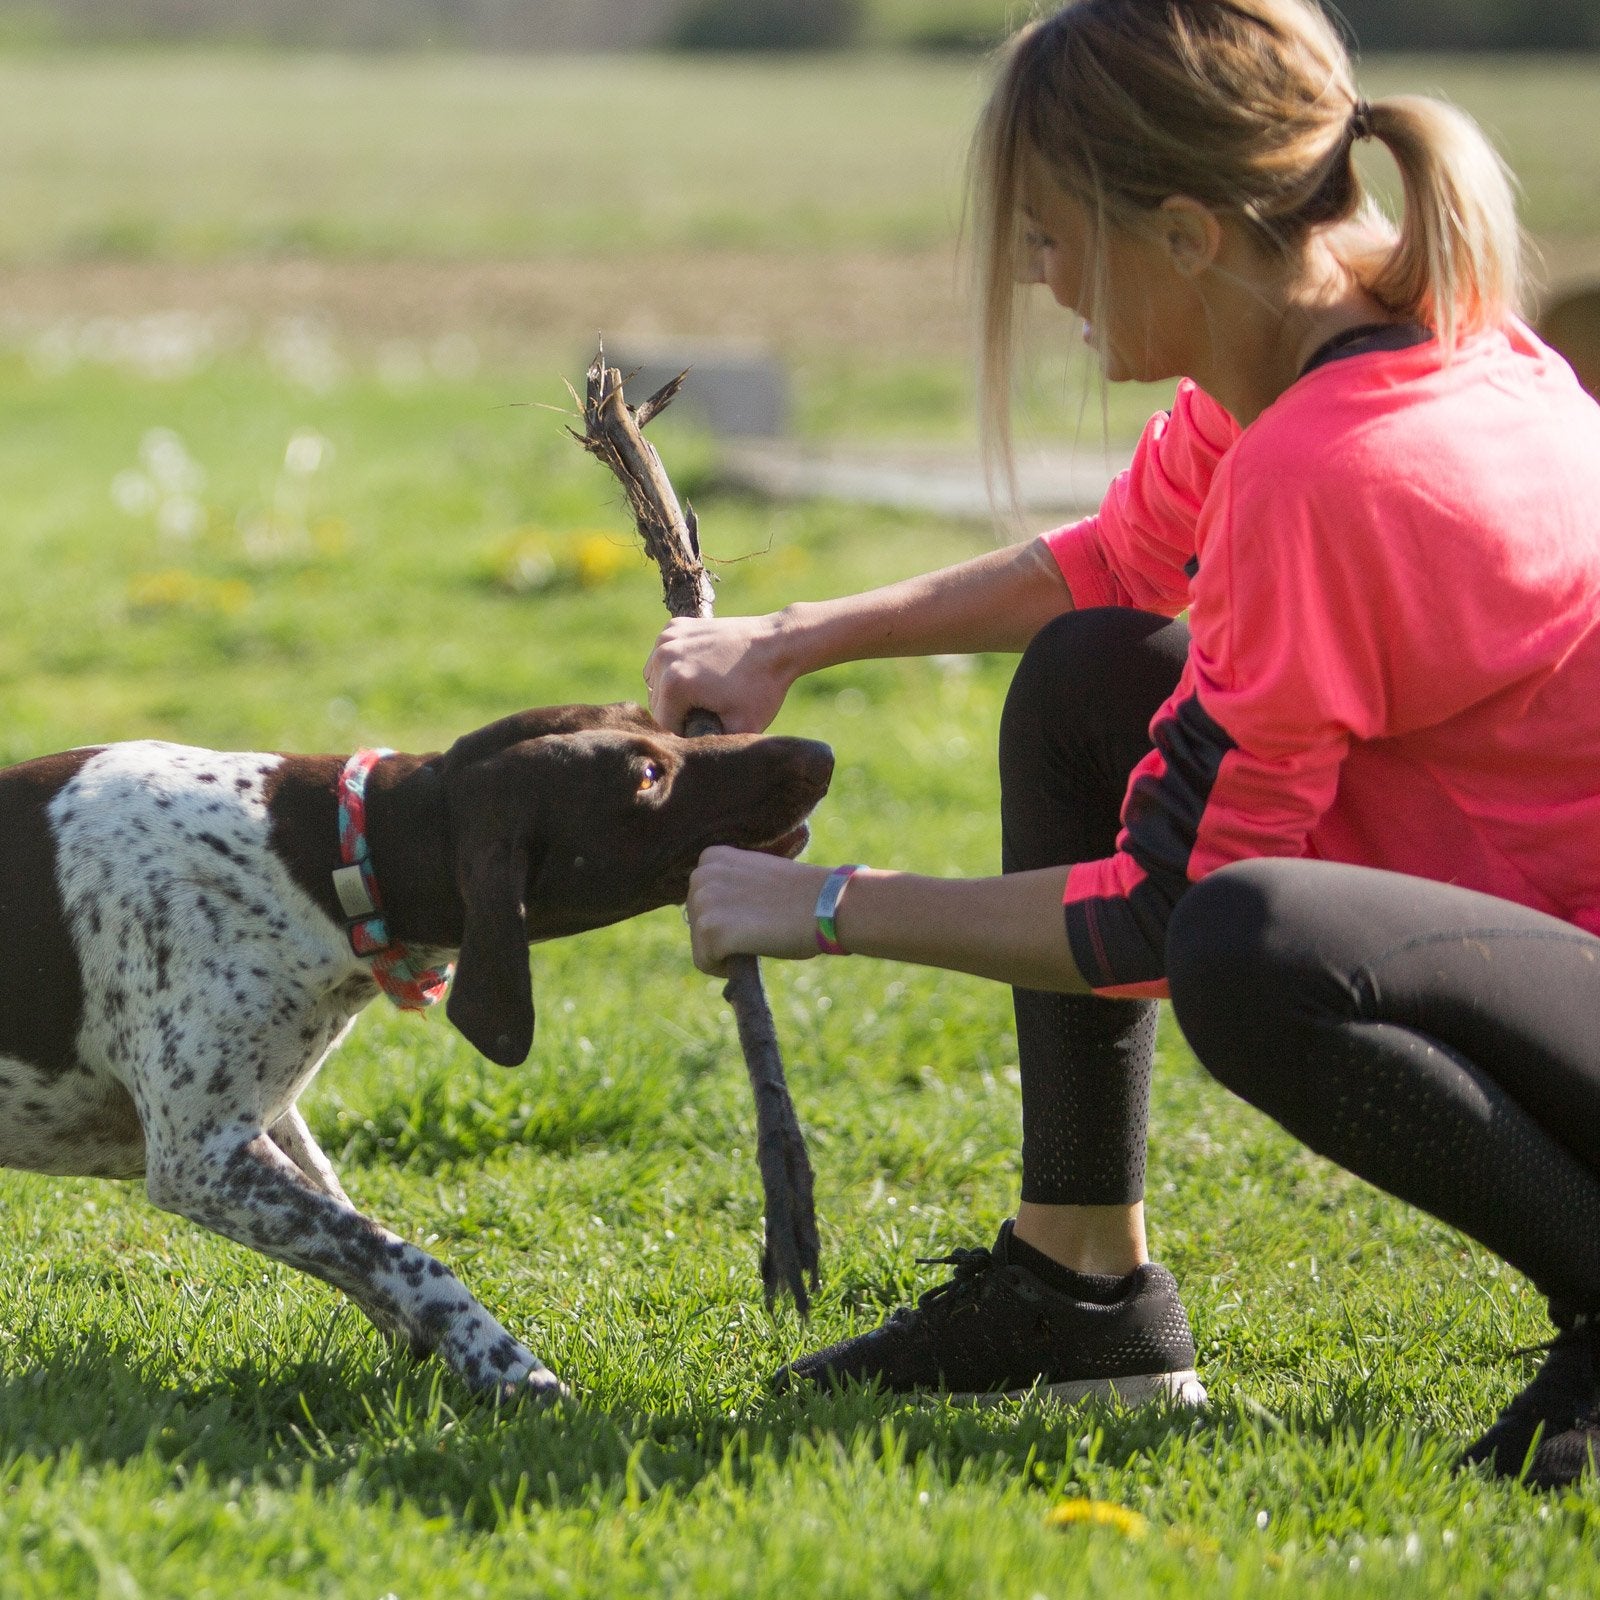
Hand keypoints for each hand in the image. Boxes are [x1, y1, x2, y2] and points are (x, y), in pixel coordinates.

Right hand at [644, 614, 792, 734]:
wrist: (777, 643)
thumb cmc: (762, 687)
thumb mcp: (741, 729)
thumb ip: (712, 746)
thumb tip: (694, 764)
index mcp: (674, 684)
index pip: (664, 725)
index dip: (686, 733)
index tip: (710, 728)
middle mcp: (664, 657)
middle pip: (657, 703)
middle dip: (679, 712)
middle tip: (710, 709)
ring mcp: (668, 638)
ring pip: (656, 681)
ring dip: (673, 691)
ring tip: (703, 692)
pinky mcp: (674, 627)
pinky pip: (663, 659)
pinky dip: (674, 667)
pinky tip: (699, 671)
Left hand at [685, 847, 830, 974]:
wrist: (827, 904)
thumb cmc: (802, 895)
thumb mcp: (757, 877)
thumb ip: (731, 886)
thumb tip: (717, 914)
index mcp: (712, 857)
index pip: (700, 903)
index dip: (727, 918)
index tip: (755, 917)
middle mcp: (701, 874)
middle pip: (697, 925)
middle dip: (724, 937)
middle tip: (760, 931)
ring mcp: (703, 901)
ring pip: (700, 946)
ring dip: (727, 953)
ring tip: (759, 939)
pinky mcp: (709, 928)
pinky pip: (705, 963)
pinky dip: (726, 969)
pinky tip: (753, 952)